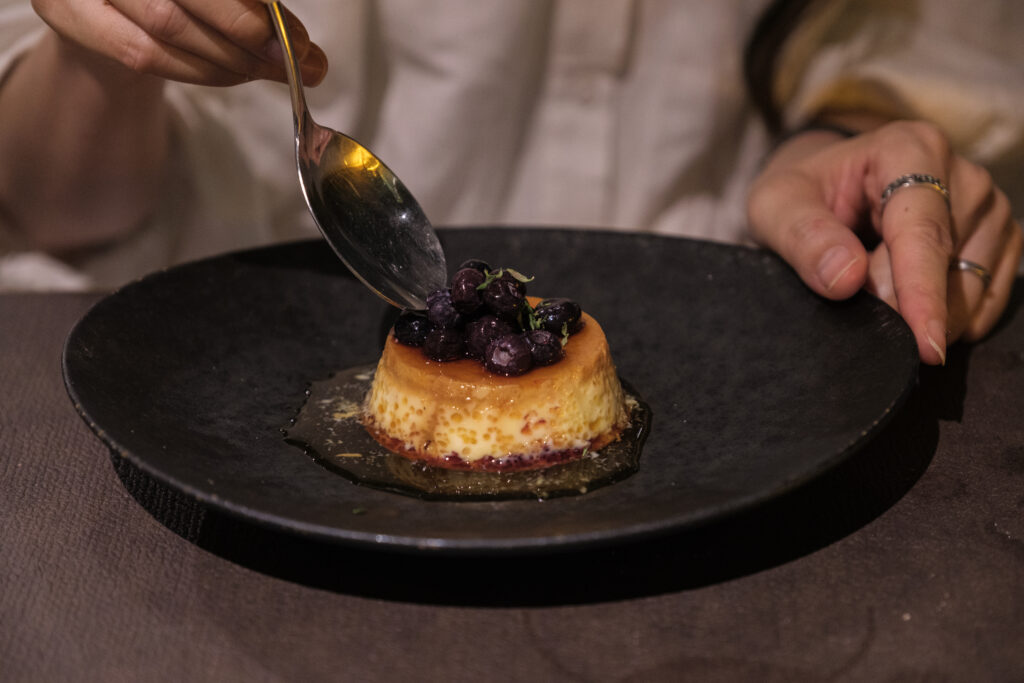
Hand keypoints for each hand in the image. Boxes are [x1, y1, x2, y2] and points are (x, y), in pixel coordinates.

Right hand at [31, 0, 326, 85]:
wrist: (103, 2)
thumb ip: (253, 2)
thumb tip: (303, 46)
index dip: (255, 4)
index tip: (297, 36)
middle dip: (248, 32)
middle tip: (293, 59)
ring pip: (167, 27)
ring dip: (230, 59)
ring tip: (273, 72)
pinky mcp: (67, 14)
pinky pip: (143, 54)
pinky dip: (198, 71)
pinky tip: (235, 76)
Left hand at [748, 120, 1022, 364]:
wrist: (823, 189)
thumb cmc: (800, 195)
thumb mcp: (775, 207)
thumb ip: (804, 238)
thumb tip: (846, 278)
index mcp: (909, 149)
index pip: (922, 232)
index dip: (921, 291)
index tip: (924, 342)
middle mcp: (962, 174)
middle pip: (946, 263)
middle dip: (900, 303)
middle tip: (853, 299)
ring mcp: (988, 207)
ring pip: (970, 285)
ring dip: (922, 310)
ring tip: (875, 291)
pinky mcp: (997, 239)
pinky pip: (985, 297)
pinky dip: (949, 315)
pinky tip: (912, 306)